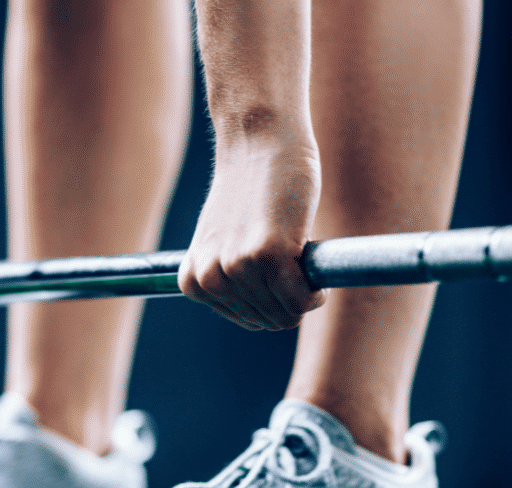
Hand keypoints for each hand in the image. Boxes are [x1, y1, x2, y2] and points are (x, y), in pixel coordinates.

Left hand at [178, 142, 325, 329]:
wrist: (258, 141)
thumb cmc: (250, 191)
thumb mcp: (224, 243)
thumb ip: (232, 279)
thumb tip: (264, 317)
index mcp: (195, 282)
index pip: (252, 320)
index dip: (276, 298)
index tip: (279, 268)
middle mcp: (212, 280)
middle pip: (271, 321)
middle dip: (291, 295)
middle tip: (293, 255)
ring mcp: (238, 269)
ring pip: (288, 314)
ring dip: (305, 289)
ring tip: (297, 247)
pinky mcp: (268, 255)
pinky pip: (303, 300)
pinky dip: (316, 289)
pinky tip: (310, 254)